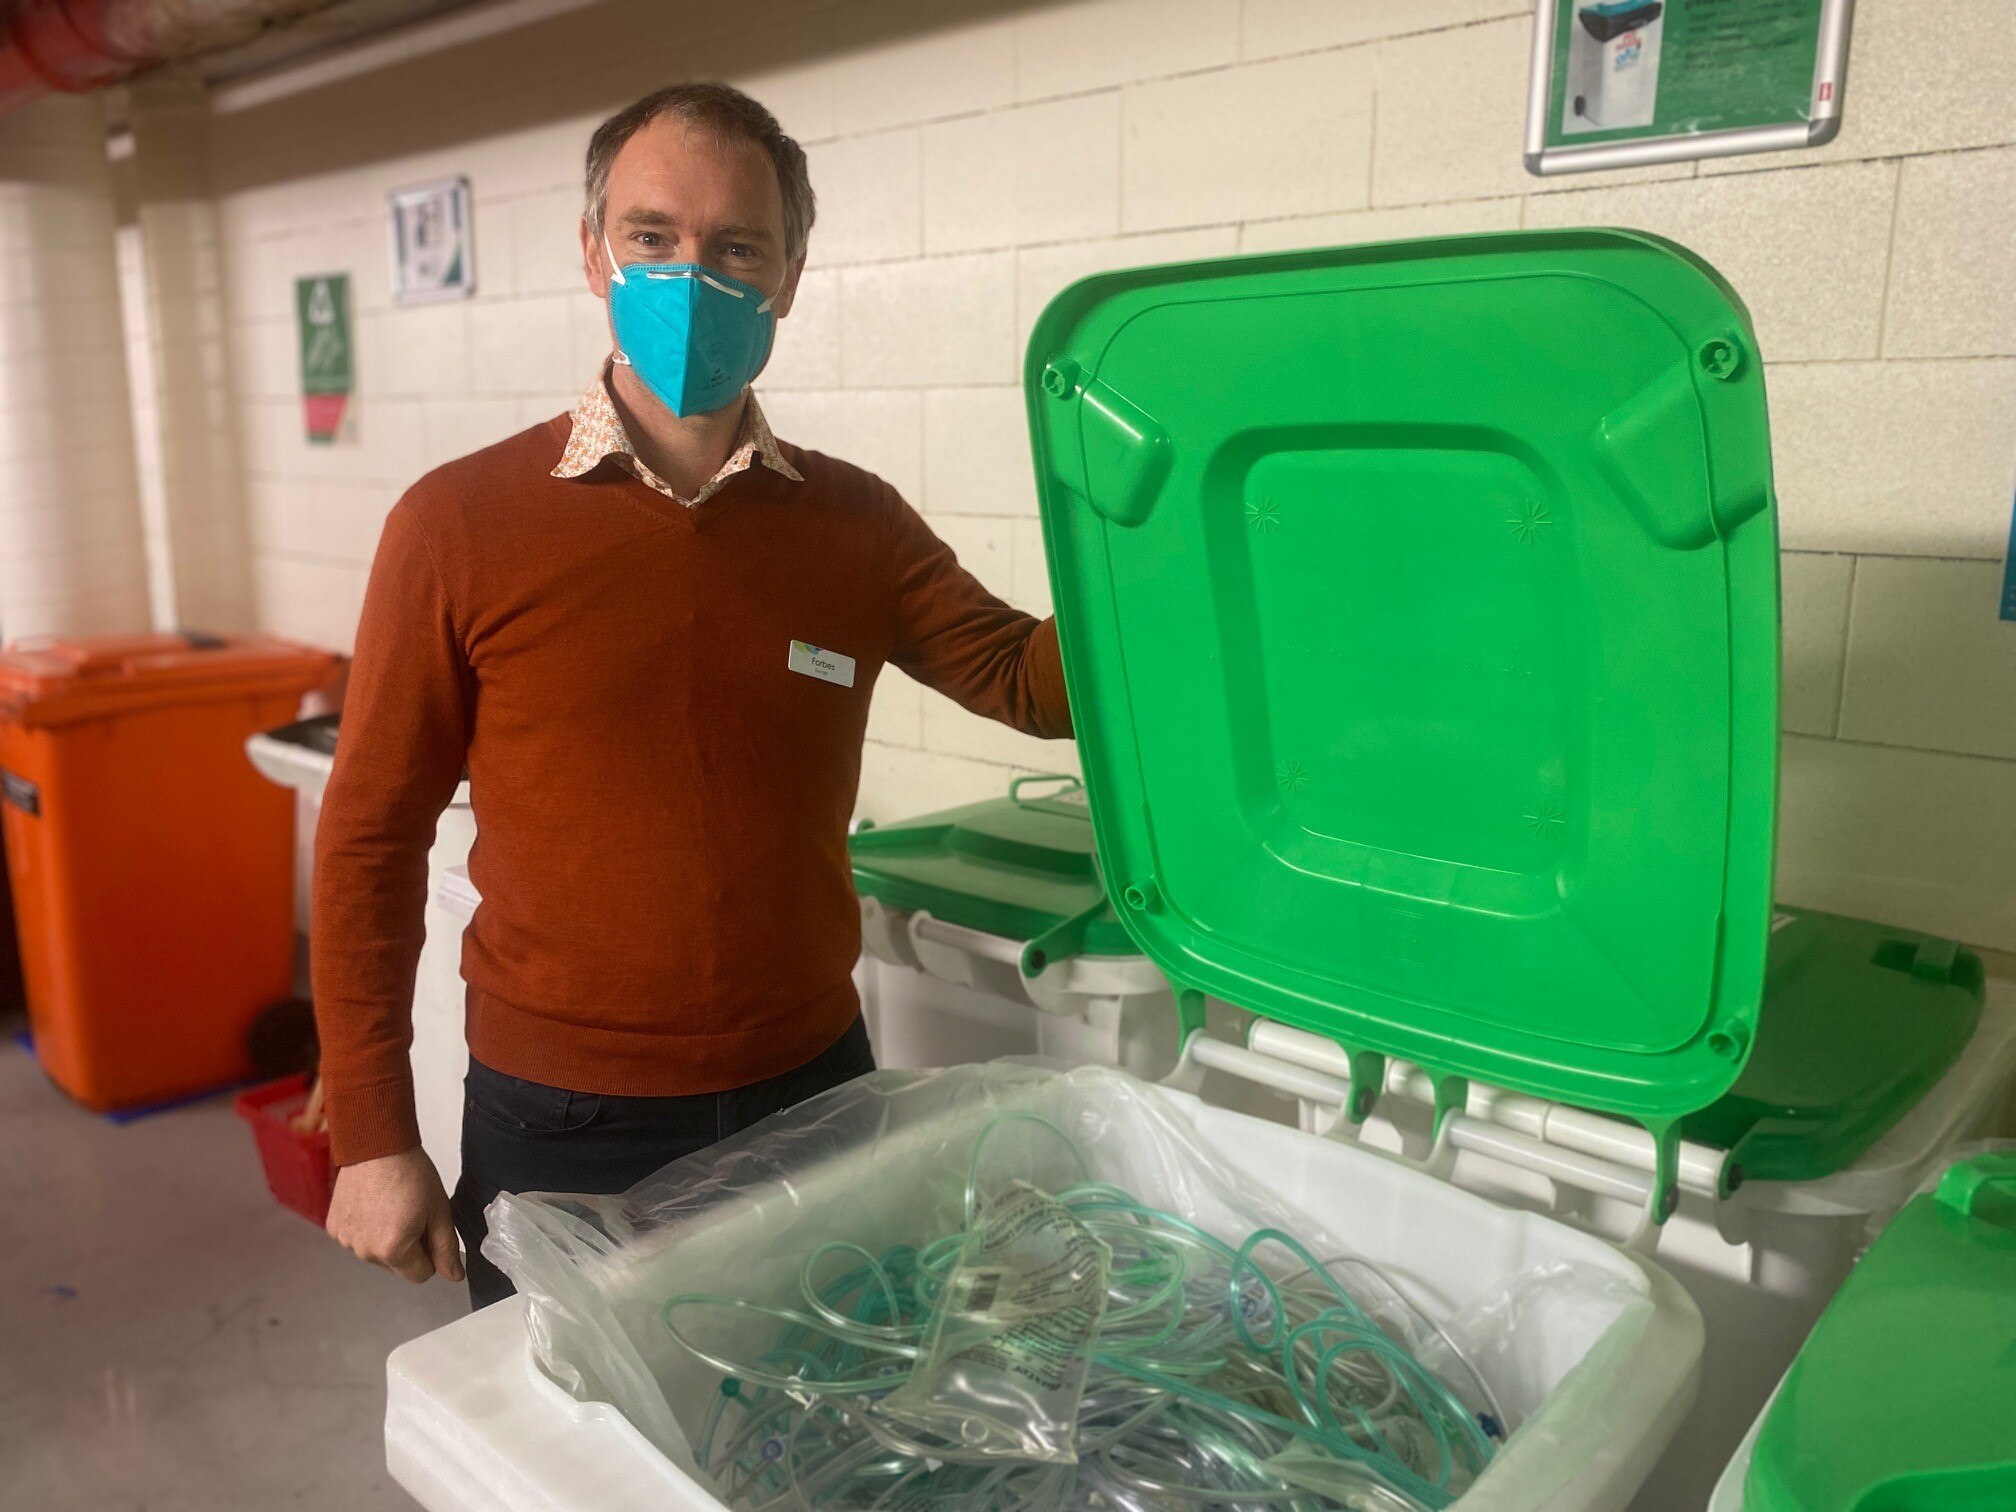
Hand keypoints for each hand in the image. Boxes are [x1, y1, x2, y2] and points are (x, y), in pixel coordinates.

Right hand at [326, 1147, 463, 1283]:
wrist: (376, 1145)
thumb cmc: (410, 1173)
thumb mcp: (439, 1210)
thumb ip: (446, 1247)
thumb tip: (454, 1276)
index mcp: (393, 1251)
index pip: (422, 1275)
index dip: (431, 1253)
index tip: (429, 1228)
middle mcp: (365, 1252)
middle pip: (398, 1266)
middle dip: (409, 1247)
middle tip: (411, 1212)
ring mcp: (346, 1241)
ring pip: (377, 1253)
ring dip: (386, 1238)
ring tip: (391, 1205)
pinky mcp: (334, 1228)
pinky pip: (358, 1239)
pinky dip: (367, 1228)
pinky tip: (372, 1204)